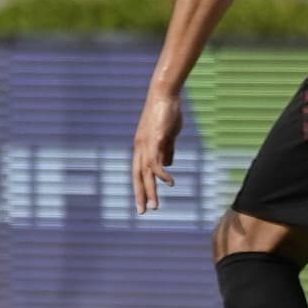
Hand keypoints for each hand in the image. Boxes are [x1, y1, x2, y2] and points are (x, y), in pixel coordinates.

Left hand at [129, 82, 184, 213]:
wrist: (165, 94)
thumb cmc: (167, 113)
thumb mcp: (167, 135)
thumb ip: (166, 150)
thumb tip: (168, 164)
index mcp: (142, 147)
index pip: (137, 171)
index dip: (140, 187)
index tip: (143, 203)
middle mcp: (140, 147)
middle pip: (137, 175)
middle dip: (140, 194)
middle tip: (143, 212)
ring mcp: (146, 143)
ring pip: (145, 172)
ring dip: (150, 190)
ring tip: (155, 206)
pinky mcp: (156, 139)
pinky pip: (156, 160)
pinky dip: (162, 173)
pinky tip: (170, 183)